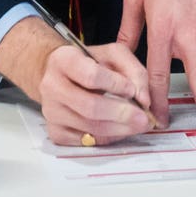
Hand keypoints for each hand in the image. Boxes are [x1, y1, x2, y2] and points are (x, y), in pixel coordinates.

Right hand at [0, 17, 157, 144]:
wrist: (59, 75)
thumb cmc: (88, 63)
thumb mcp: (113, 55)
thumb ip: (134, 71)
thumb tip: (143, 100)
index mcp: (64, 60)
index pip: (91, 76)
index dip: (116, 85)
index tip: (132, 90)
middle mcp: (52, 86)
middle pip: (90, 107)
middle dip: (122, 114)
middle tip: (144, 118)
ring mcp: (51, 112)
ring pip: (90, 128)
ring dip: (120, 129)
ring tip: (137, 125)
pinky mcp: (55, 131)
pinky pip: (86, 142)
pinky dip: (108, 139)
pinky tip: (119, 130)